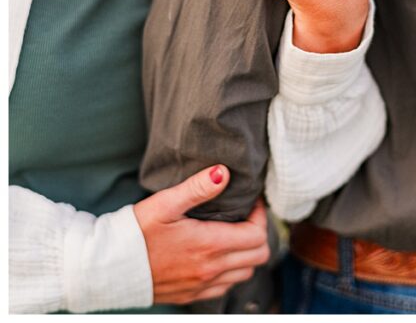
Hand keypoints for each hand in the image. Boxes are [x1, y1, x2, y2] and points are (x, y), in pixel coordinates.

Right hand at [133, 166, 270, 304]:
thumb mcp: (165, 204)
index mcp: (209, 246)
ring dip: (247, 254)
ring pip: (245, 273)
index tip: (250, 203)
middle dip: (258, 234)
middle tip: (246, 217)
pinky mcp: (190, 296)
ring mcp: (201, 286)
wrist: (103, 268)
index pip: (258, 235)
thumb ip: (197, 188)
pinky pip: (225, 287)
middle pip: (259, 256)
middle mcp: (210, 270)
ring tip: (233, 233)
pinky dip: (231, 272)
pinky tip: (217, 255)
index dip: (260, 216)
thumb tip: (224, 172)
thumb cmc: (133, 233)